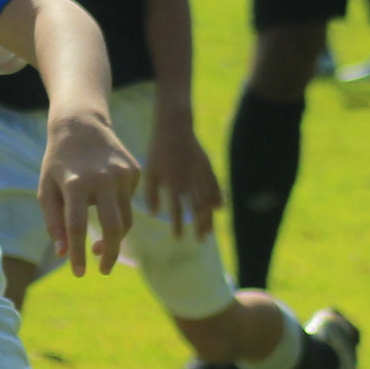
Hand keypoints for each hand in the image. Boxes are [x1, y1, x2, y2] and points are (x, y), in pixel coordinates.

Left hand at [40, 108, 141, 276]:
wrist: (81, 124)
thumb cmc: (58, 161)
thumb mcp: (47, 188)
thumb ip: (53, 221)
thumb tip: (63, 253)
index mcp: (76, 184)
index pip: (77, 227)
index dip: (78, 254)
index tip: (79, 273)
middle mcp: (103, 179)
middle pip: (115, 227)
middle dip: (111, 254)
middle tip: (104, 270)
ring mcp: (123, 174)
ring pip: (126, 218)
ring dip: (116, 238)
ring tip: (101, 247)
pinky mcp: (135, 171)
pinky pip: (129, 201)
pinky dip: (117, 209)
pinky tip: (104, 198)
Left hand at [142, 122, 223, 242]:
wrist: (174, 128)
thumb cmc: (158, 151)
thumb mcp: (150, 172)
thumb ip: (150, 194)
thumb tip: (154, 214)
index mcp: (173, 183)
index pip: (177, 210)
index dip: (178, 226)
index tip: (178, 238)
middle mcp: (189, 181)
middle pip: (198, 209)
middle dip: (199, 226)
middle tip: (200, 240)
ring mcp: (201, 174)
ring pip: (209, 200)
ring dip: (210, 218)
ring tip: (209, 232)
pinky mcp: (208, 167)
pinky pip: (215, 186)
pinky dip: (218, 198)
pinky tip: (219, 209)